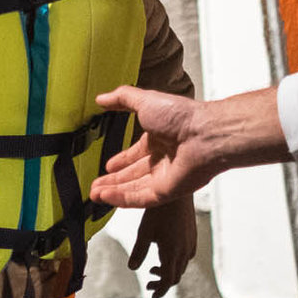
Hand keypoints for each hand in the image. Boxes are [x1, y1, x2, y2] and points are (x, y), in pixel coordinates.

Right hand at [90, 85, 289, 208]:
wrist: (203, 135)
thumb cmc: (181, 116)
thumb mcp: (145, 100)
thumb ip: (122, 98)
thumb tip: (101, 98)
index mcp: (159, 138)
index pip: (136, 154)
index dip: (121, 161)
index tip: (108, 166)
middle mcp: (163, 158)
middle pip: (133, 175)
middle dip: (113, 180)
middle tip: (95, 185)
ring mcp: (165, 177)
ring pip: (134, 189)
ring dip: (113, 192)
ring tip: (93, 195)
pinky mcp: (167, 191)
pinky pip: (141, 198)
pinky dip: (122, 199)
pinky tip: (106, 197)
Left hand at [132, 194, 196, 297]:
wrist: (178, 192)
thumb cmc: (159, 211)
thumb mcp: (144, 231)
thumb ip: (138, 251)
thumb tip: (133, 267)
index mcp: (172, 253)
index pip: (168, 281)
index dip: (160, 291)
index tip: (152, 296)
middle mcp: (185, 251)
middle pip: (176, 276)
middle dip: (163, 283)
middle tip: (150, 284)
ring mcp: (191, 244)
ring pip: (182, 267)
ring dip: (169, 272)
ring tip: (154, 269)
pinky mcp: (192, 236)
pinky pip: (187, 256)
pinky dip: (176, 262)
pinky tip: (167, 254)